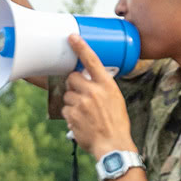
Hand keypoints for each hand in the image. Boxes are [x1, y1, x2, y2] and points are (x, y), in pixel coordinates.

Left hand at [61, 34, 135, 158]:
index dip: (81, 48)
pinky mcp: (72, 114)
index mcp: (106, 84)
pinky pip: (65, 109)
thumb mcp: (115, 99)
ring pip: (67, 95)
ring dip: (72, 102)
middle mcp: (93, 91)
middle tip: (81, 96)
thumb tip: (86, 81)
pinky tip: (81, 121)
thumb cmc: (116, 122)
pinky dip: (70, 115)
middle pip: (72, 78)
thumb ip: (101, 87)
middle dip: (73, 85)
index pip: (92, 61)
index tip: (72, 37)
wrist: (113, 143)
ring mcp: (81, 103)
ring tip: (85, 113)